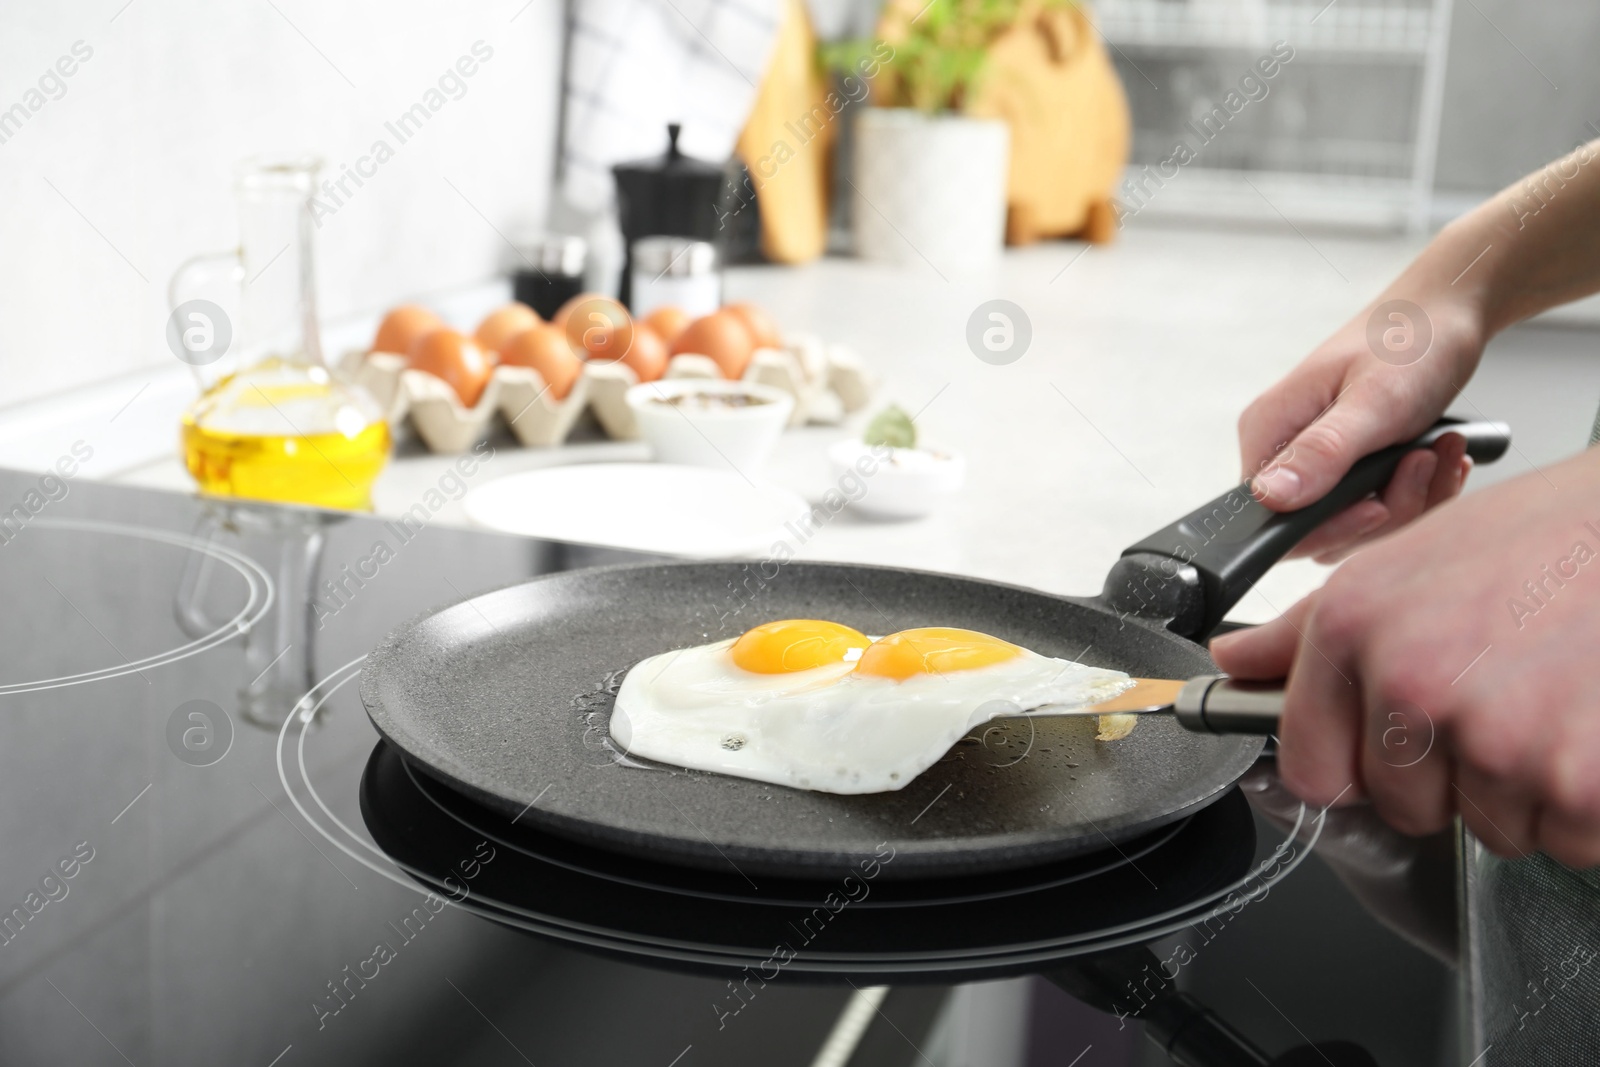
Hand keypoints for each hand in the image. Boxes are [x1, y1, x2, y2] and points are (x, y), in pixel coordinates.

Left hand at [1211, 448, 1599, 868]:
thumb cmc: (1547, 535)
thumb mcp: (1407, 558)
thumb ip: (1308, 628)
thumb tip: (1235, 663)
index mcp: (1355, 629)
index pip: (1311, 770)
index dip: (1354, 769)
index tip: (1385, 751)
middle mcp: (1413, 684)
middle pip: (1403, 806)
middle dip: (1450, 775)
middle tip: (1502, 701)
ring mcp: (1493, 739)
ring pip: (1489, 826)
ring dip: (1523, 789)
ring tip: (1555, 702)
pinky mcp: (1575, 785)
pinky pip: (1564, 840)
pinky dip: (1586, 806)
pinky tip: (1593, 728)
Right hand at [1241, 288, 1485, 561]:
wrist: (1449, 313)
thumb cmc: (1409, 342)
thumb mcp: (1372, 401)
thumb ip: (1321, 452)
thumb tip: (1270, 497)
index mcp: (1270, 431)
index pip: (1273, 520)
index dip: (1329, 528)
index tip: (1378, 507)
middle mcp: (1285, 449)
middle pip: (1321, 529)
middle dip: (1385, 510)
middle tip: (1421, 462)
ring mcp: (1317, 458)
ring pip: (1357, 522)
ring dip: (1412, 497)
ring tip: (1438, 450)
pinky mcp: (1349, 464)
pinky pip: (1379, 506)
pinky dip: (1420, 489)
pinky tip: (1439, 454)